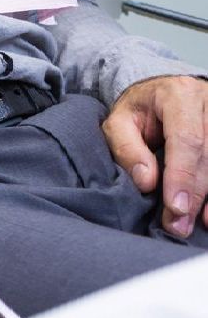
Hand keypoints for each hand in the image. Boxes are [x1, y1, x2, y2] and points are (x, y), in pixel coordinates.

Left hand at [103, 74, 207, 237]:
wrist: (161, 92)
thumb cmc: (138, 110)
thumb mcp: (118, 120)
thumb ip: (127, 148)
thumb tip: (147, 182)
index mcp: (178, 95)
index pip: (185, 139)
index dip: (182, 176)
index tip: (175, 207)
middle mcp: (207, 102)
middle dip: (194, 194)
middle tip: (179, 224)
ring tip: (196, 223)